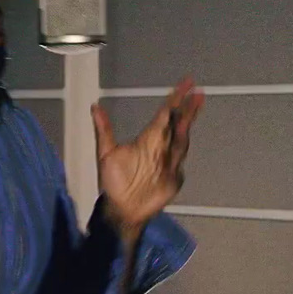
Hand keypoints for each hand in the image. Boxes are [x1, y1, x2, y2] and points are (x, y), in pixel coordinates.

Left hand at [92, 77, 204, 237]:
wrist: (122, 209)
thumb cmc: (114, 182)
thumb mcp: (105, 154)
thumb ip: (104, 130)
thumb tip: (94, 106)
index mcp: (148, 139)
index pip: (164, 114)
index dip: (175, 99)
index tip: (186, 84)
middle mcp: (161, 147)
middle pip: (178, 124)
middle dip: (188, 109)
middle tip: (198, 93)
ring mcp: (170, 162)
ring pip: (181, 140)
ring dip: (188, 123)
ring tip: (196, 105)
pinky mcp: (174, 178)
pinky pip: (179, 162)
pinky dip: (182, 150)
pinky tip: (185, 137)